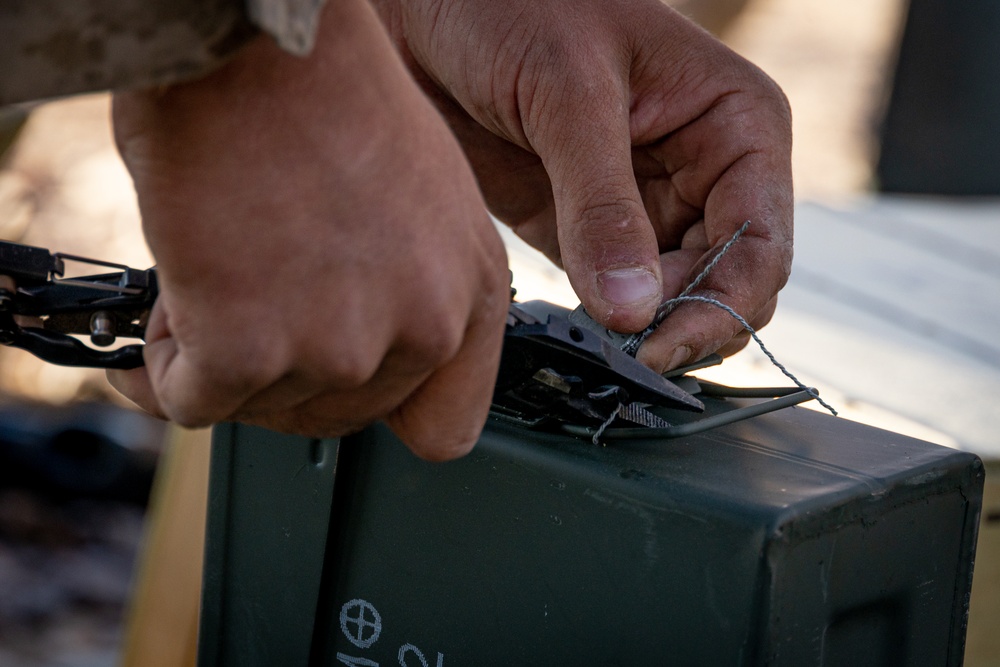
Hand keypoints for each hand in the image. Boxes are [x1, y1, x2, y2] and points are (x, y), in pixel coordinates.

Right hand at [109, 0, 508, 459]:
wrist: (255, 41)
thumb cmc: (328, 95)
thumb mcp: (423, 202)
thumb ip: (412, 289)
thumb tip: (362, 349)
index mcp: (471, 292)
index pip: (446, 425)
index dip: (380, 412)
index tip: (337, 387)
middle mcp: (421, 328)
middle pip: (338, 419)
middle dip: (288, 377)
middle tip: (251, 314)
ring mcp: (340, 345)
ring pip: (261, 406)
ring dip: (224, 356)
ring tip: (214, 273)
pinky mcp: (251, 348)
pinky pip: (191, 400)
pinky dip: (164, 369)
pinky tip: (168, 303)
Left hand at [373, 0, 792, 370]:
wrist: (429, 3)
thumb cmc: (513, 3)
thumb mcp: (569, 93)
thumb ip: (601, 203)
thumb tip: (635, 311)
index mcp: (733, 123)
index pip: (760, 239)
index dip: (723, 304)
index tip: (661, 346)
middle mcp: (701, 170)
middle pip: (723, 281)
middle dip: (682, 324)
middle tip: (625, 355)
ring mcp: (643, 205)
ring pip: (671, 298)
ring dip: (641, 331)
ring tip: (596, 345)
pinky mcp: (585, 230)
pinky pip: (613, 294)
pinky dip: (601, 322)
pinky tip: (576, 331)